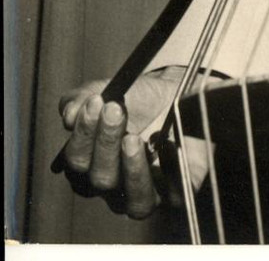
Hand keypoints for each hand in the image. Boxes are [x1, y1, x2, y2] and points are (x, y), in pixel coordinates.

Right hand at [59, 68, 207, 218]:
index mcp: (89, 167)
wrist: (174, 97)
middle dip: (106, 142)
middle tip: (115, 109)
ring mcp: (144, 195)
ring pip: (135, 202)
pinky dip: (170, 170)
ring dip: (132, 169)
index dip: (84, 133)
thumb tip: (69, 114)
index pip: (77, 162)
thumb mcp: (108, 90)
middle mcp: (114, 189)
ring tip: (133, 139)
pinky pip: (173, 193)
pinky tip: (167, 144)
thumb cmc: (136, 100)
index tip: (95, 101)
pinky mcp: (176, 192)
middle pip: (101, 179)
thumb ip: (83, 99)